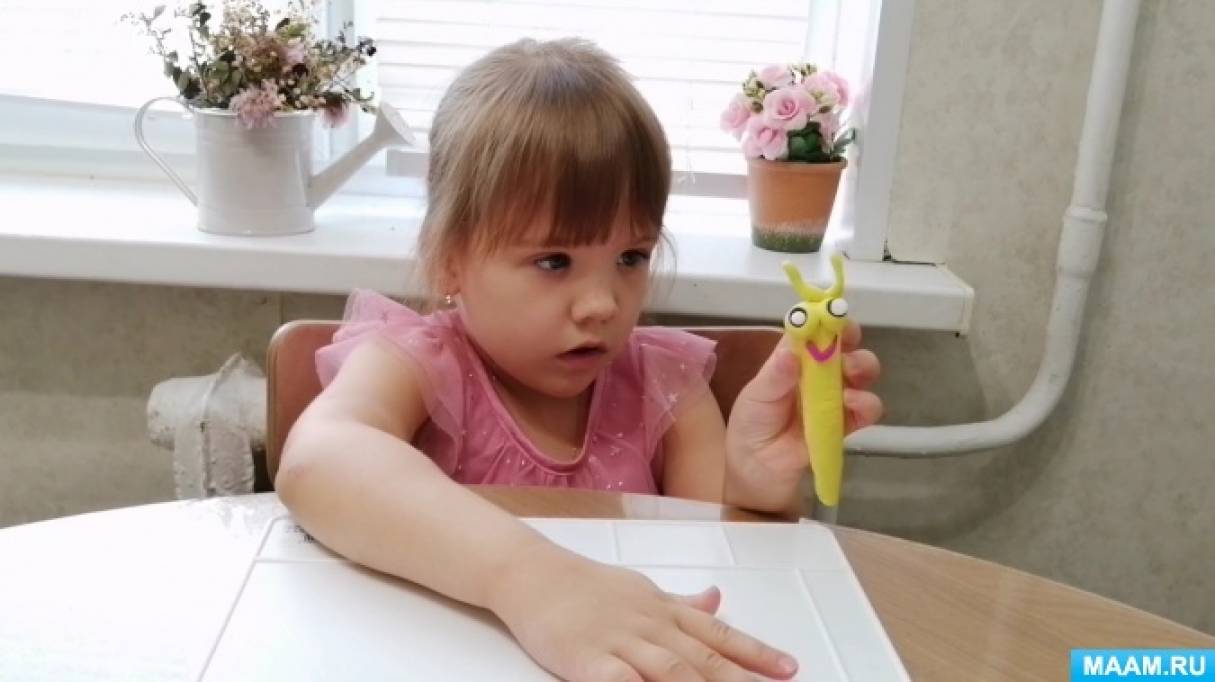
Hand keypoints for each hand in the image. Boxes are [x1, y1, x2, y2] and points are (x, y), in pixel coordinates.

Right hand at [489, 541, 798, 680]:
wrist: (532, 574)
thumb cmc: (587, 585)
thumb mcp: (642, 588)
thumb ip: (681, 602)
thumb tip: (717, 598)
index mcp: (666, 611)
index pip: (720, 634)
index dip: (757, 653)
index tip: (790, 670)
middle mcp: (651, 626)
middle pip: (704, 659)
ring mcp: (620, 643)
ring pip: (672, 672)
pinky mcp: (587, 661)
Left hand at [725, 321, 881, 494]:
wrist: (757, 466)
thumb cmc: (753, 422)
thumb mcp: (757, 394)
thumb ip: (776, 373)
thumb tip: (793, 346)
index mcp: (797, 358)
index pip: (818, 331)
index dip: (828, 319)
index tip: (832, 313)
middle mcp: (821, 372)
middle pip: (847, 347)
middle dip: (851, 339)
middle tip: (846, 342)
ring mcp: (836, 397)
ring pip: (864, 372)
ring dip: (863, 367)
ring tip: (849, 374)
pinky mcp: (847, 423)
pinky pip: (867, 409)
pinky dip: (866, 402)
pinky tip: (851, 402)